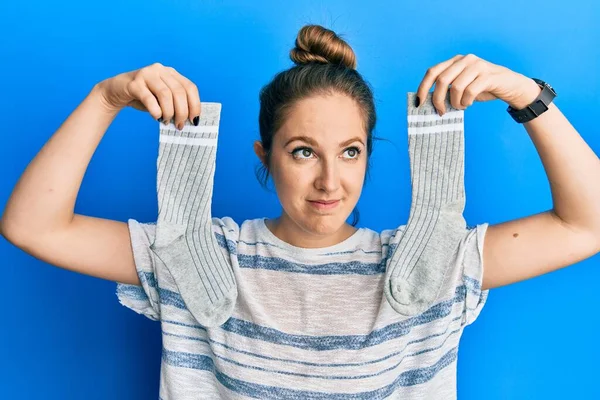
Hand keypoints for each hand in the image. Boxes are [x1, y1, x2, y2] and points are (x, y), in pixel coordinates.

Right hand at [96, 63, 201, 129]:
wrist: (117, 92)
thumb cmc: (144, 98)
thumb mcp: (163, 100)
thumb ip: (175, 105)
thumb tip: (189, 120)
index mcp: (171, 73)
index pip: (190, 87)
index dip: (195, 105)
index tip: (194, 120)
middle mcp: (160, 70)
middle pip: (179, 92)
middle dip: (182, 112)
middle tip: (179, 125)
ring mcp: (147, 74)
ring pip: (165, 94)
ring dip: (169, 112)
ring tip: (167, 122)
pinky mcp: (134, 83)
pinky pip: (149, 98)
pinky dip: (156, 110)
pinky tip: (157, 117)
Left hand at [415, 54, 541, 115]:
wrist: (510, 86)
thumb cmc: (482, 89)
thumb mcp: (461, 88)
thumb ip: (446, 90)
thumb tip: (426, 102)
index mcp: (455, 61)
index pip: (432, 72)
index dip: (423, 87)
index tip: (418, 103)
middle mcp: (465, 60)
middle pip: (441, 80)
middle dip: (438, 99)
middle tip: (442, 112)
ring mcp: (477, 65)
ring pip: (455, 87)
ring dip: (455, 102)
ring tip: (461, 106)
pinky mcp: (488, 75)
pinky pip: (470, 91)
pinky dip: (466, 102)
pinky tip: (468, 104)